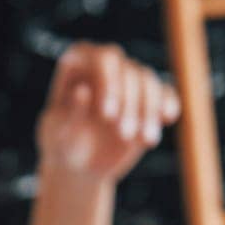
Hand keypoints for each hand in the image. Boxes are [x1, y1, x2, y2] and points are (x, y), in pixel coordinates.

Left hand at [37, 42, 180, 182]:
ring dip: (149, 110)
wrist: (79, 167)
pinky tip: (167, 119)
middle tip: (123, 134)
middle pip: (128, 68)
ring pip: (148, 80)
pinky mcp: (146, 97)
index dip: (108, 81)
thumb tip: (83, 91)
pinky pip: (165, 91)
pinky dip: (168, 104)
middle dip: (130, 101)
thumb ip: (68, 115)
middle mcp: (104, 66)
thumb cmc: (61, 147)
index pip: (101, 58)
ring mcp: (127, 79)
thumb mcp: (57, 135)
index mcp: (78, 64)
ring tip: (144, 140)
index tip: (107, 115)